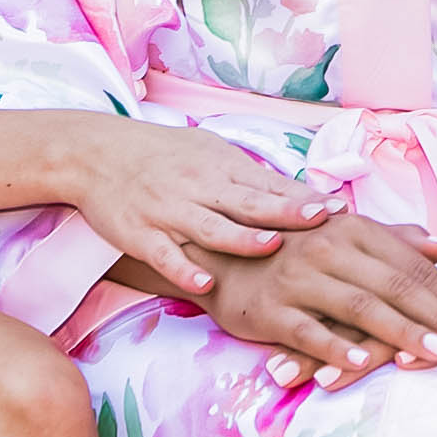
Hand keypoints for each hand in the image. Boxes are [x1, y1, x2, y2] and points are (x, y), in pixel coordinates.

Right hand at [50, 112, 333, 296]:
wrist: (97, 153)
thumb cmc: (164, 154)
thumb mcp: (210, 153)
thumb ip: (251, 177)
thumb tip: (301, 192)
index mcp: (221, 168)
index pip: (270, 185)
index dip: (304, 198)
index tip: (339, 207)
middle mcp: (200, 187)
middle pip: (249, 202)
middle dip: (286, 212)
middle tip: (321, 220)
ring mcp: (170, 211)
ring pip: (211, 227)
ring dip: (242, 238)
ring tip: (272, 246)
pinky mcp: (141, 234)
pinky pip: (165, 255)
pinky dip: (184, 269)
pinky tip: (205, 284)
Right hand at [193, 214, 436, 390]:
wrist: (218, 254)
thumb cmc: (292, 248)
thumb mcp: (344, 238)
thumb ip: (393, 242)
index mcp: (355, 231)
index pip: (414, 268)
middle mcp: (331, 249)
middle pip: (397, 287)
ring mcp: (299, 278)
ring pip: (360, 307)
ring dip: (401, 331)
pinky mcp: (269, 309)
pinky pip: (306, 330)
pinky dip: (334, 347)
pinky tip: (362, 365)